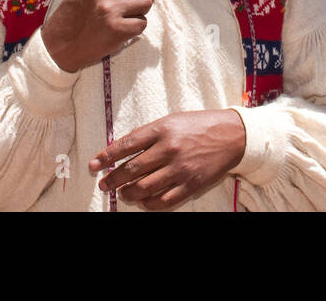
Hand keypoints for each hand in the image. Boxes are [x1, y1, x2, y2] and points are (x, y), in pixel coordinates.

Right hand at [41, 0, 163, 71]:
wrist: (58, 46)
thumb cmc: (72, 17)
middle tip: (138, 3)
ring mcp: (110, 10)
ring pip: (145, 3)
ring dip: (141, 11)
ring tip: (127, 17)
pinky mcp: (117, 29)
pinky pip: (142, 23)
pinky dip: (137, 27)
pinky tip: (123, 30)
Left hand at [88, 110, 246, 210]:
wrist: (231, 135)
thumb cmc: (198, 125)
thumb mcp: (171, 120)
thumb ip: (147, 134)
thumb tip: (122, 148)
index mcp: (162, 129)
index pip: (126, 145)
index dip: (106, 157)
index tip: (94, 165)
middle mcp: (169, 149)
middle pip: (131, 169)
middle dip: (112, 179)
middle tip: (104, 184)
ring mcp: (180, 169)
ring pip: (144, 188)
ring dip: (127, 194)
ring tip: (122, 194)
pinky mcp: (191, 184)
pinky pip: (164, 201)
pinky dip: (149, 204)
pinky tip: (142, 201)